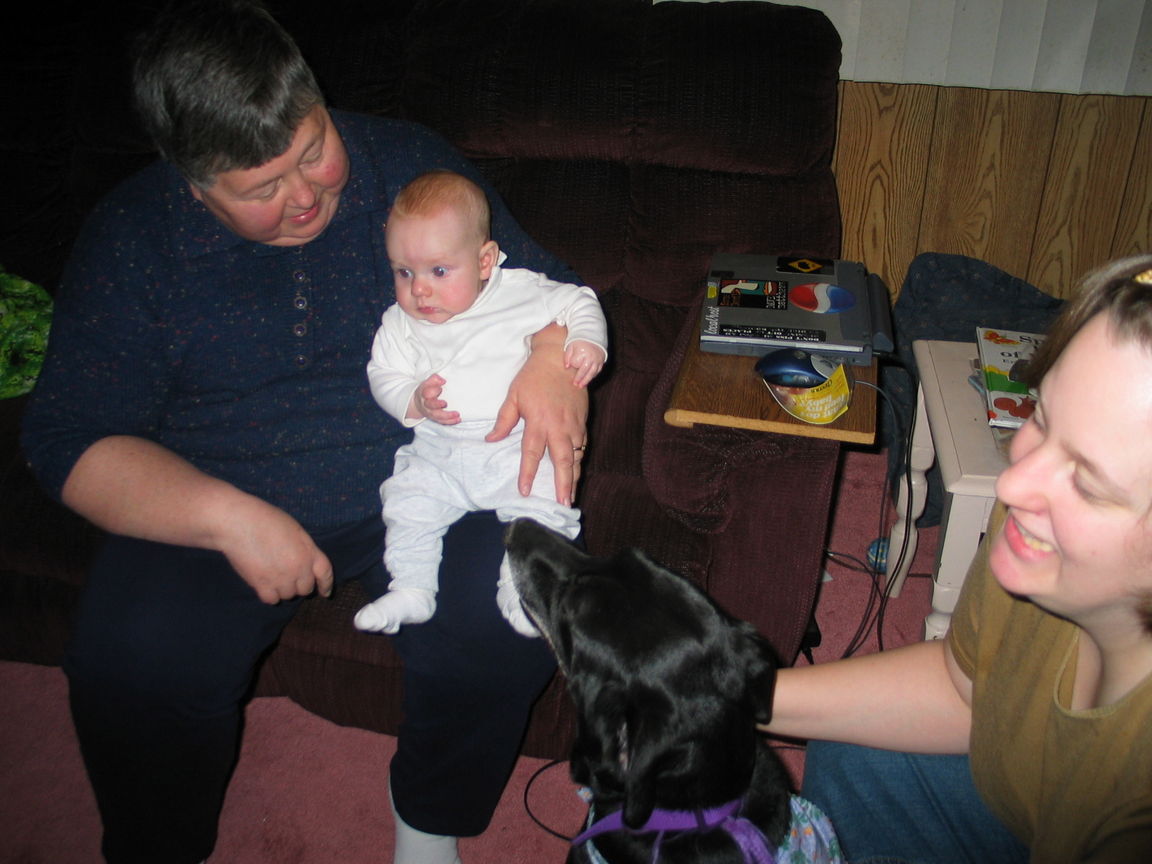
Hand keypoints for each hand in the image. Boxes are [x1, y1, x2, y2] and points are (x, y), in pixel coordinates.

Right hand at [216, 496, 333, 603]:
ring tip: (272, 575)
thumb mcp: (295, 530)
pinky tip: (264, 584)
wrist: (240, 523)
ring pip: (288, 596)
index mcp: (309, 551)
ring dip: (283, 589)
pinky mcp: (262, 585)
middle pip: (305, 589)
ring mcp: (281, 578)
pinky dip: (269, 594)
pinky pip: (272, 599)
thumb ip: (304, 549)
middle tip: (287, 576)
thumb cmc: (266, 520)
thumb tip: (305, 564)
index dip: (326, 585)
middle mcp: (299, 568)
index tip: (325, 593)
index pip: (325, 573)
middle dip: (299, 585)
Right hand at [409, 373, 460, 424]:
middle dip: (437, 405)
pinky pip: (442, 421)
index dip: (434, 389)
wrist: (419, 403)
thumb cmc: (426, 391)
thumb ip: (434, 379)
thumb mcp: (428, 383)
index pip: (427, 392)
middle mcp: (426, 404)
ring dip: (447, 416)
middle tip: (445, 403)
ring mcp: (430, 412)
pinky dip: (450, 421)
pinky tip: (458, 419)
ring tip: (457, 414)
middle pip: (430, 406)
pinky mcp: (435, 418)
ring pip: (437, 416)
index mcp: (424, 394)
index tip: (443, 383)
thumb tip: (442, 380)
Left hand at [488, 323, 588, 504]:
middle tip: (563, 504)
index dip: (528, 473)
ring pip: (576, 457)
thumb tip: (491, 439)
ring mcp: (573, 425)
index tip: (526, 491)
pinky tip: (576, 473)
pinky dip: (579, 461)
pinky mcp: (582, 421)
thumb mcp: (514, 395)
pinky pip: (582, 446)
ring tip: (570, 496)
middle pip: (563, 461)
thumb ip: (504, 420)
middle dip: (563, 484)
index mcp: (539, 421)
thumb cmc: (534, 376)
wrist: (563, 358)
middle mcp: (558, 427)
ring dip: (573, 478)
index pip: (532, 453)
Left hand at [565, 340, 604, 387]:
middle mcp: (591, 356)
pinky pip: (597, 370)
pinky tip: (588, 379)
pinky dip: (593, 375)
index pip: (576, 363)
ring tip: (581, 386)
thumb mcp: (570, 346)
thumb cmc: (578, 340)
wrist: (592, 334)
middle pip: (584, 370)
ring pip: (592, 372)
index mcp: (582, 352)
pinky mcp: (601, 360)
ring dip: (587, 380)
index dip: (573, 364)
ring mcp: (597, 359)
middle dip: (579, 378)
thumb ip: (567, 356)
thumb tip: (566, 367)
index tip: (571, 365)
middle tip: (575, 384)